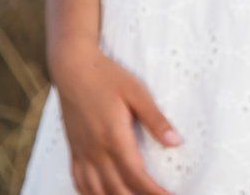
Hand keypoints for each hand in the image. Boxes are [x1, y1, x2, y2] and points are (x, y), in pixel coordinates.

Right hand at [48, 41, 183, 194]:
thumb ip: (156, 119)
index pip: (136, 177)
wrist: (72, 67)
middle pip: (118, 190)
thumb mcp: (136, 92)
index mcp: (114, 137)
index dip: (154, 193)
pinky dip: (91, 194)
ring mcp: (82, 152)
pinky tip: (103, 194)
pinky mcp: (74, 150)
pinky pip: (79, 182)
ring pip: (96, 191)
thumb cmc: (107, 76)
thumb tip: (176, 142)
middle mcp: (96, 150)